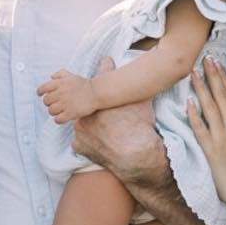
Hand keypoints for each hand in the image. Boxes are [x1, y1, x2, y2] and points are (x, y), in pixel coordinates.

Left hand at [37, 69, 97, 124]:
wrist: (96, 93)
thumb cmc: (84, 85)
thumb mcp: (72, 75)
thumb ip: (60, 74)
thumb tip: (51, 76)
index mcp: (59, 83)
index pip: (43, 88)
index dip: (40, 92)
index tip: (41, 95)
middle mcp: (60, 93)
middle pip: (46, 101)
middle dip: (49, 103)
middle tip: (54, 104)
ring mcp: (65, 104)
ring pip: (51, 111)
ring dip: (54, 112)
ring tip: (59, 111)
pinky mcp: (70, 113)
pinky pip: (58, 119)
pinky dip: (58, 120)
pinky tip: (62, 117)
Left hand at [70, 61, 168, 191]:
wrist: (135, 154)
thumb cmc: (140, 126)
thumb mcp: (142, 102)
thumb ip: (137, 89)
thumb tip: (147, 78)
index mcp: (101, 96)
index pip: (101, 76)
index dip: (105, 72)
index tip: (105, 70)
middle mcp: (86, 109)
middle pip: (88, 104)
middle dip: (97, 107)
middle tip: (110, 116)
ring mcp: (80, 127)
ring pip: (82, 122)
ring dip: (90, 125)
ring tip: (105, 132)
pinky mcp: (78, 145)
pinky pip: (79, 141)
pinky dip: (87, 142)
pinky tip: (98, 143)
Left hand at [188, 59, 225, 208]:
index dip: (223, 78)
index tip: (217, 64)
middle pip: (222, 96)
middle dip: (213, 76)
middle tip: (205, 59)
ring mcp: (222, 137)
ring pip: (211, 107)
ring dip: (202, 88)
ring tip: (194, 73)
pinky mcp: (211, 149)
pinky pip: (201, 128)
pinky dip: (195, 114)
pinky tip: (188, 102)